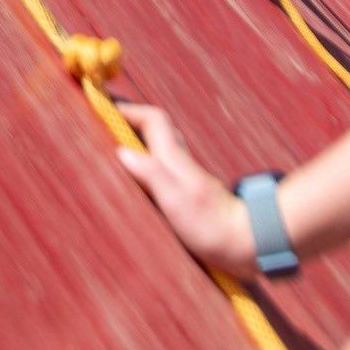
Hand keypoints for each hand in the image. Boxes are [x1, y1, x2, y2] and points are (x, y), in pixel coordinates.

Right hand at [114, 102, 257, 278]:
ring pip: (160, 145)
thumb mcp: (175, 199)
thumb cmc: (210, 225)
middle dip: (130, 118)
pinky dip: (146, 159)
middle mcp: (180, 162)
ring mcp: (186, 177)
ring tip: (115, 141)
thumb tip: (121, 151)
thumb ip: (150, 173)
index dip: (128, 108)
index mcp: (174, 159)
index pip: (153, 119)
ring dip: (138, 136)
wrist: (247, 242)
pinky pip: (162, 165)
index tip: (102, 106)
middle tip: (105, 118)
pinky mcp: (189, 194)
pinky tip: (138, 174)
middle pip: (156, 128)